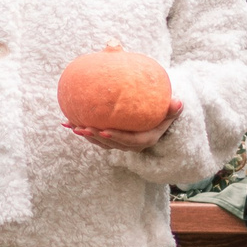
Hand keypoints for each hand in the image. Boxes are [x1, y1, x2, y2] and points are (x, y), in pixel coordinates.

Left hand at [68, 100, 184, 152]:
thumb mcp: (170, 107)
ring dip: (86, 135)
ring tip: (72, 125)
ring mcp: (122, 143)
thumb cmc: (163, 107)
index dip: (117, 138)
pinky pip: (97, 137)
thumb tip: (178, 102)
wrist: (158, 113)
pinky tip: (68, 121)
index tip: (104, 131)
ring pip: (102, 142)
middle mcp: (133, 144)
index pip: (131, 141)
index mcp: (147, 138)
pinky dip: (84, 130)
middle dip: (96, 137)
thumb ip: (172, 106)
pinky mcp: (112, 139)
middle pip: (112, 144)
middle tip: (82, 127)